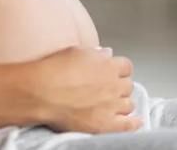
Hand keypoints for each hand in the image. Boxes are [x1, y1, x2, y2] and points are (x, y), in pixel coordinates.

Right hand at [21, 46, 142, 133]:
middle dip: (119, 86)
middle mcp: (113, 84)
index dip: (119, 69)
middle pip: (128, 85)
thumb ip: (95, 54)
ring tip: (111, 104)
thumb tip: (106, 54)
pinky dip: (133, 123)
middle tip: (108, 88)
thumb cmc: (54, 70)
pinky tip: (134, 121)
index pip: (126, 66)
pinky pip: (128, 125)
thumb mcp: (74, 52)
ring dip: (121, 103)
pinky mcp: (106, 124)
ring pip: (128, 104)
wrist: (42, 92)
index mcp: (107, 65)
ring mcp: (111, 105)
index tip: (113, 72)